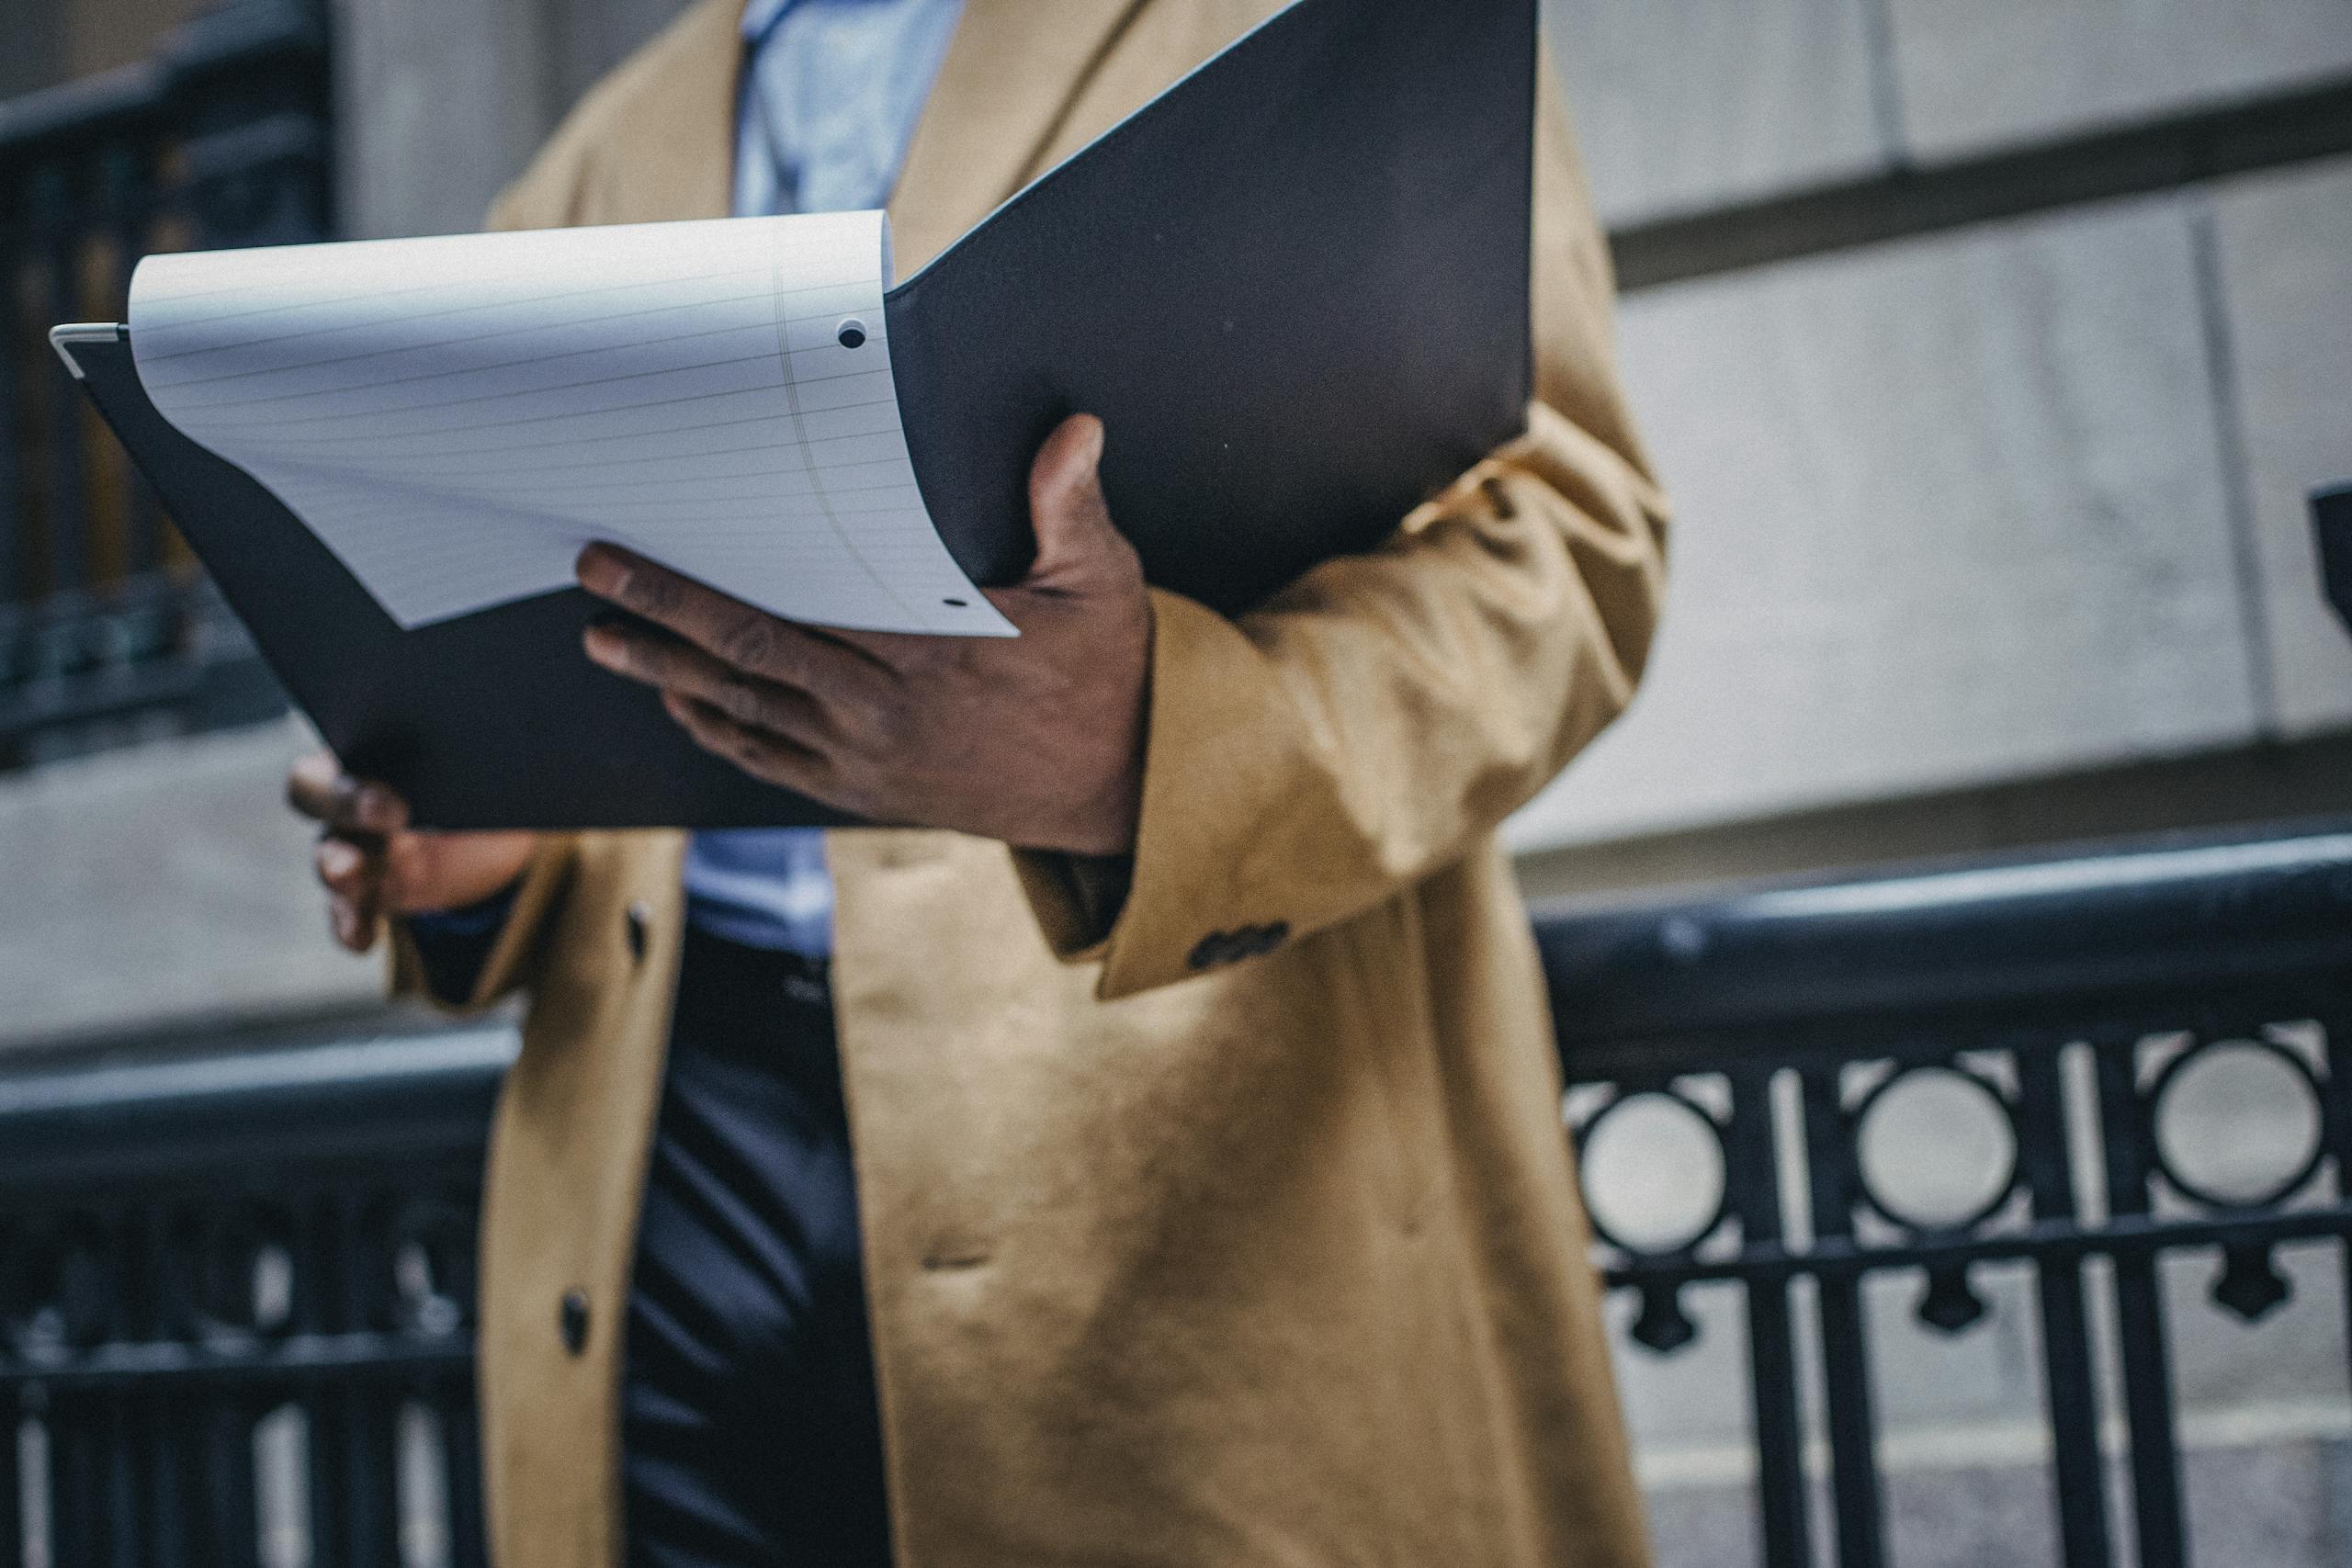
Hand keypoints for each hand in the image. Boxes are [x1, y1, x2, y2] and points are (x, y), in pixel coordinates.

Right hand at [287, 754, 539, 952]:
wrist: (497, 840)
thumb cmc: (483, 785)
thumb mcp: (486, 770)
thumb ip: (477, 757)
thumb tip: (501, 746)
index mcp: (371, 758)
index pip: (327, 764)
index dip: (350, 782)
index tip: (397, 802)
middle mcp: (351, 802)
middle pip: (314, 798)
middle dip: (346, 805)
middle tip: (394, 815)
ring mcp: (357, 851)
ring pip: (327, 859)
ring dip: (337, 868)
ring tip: (352, 874)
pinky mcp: (372, 894)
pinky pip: (346, 913)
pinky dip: (351, 926)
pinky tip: (363, 940)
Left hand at [577, 414, 1150, 855]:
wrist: (1121, 789)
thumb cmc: (1107, 677)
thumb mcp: (1102, 584)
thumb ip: (1069, 508)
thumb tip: (1072, 431)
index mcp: (926, 654)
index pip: (787, 612)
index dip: (704, 584)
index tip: (649, 541)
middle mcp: (879, 714)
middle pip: (741, 660)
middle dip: (658, 616)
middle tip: (594, 574)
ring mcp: (865, 760)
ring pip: (743, 714)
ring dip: (666, 676)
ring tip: (605, 640)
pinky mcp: (864, 793)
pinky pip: (770, 763)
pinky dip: (718, 731)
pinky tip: (680, 703)